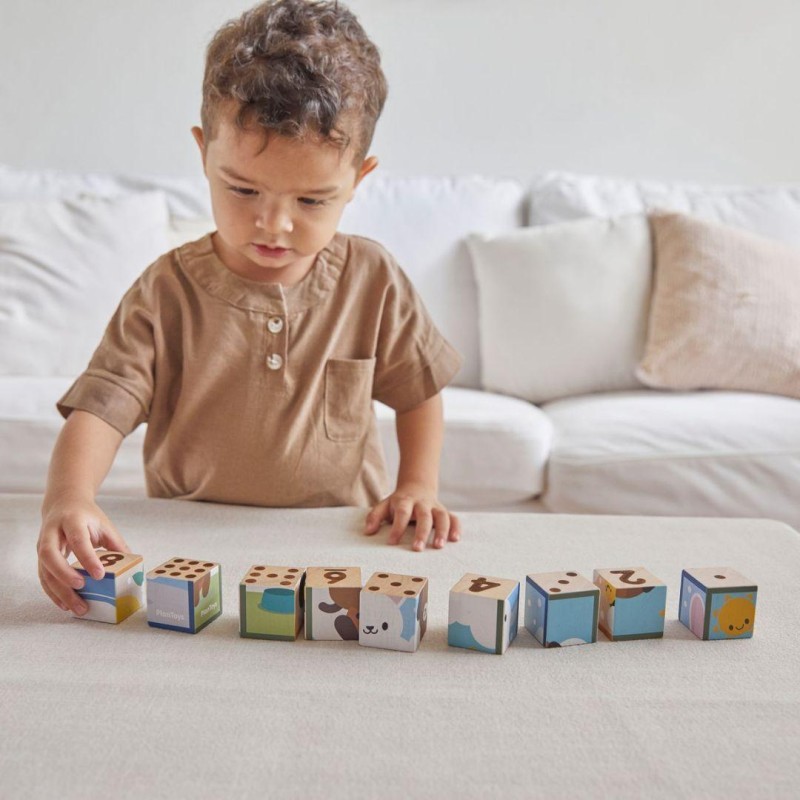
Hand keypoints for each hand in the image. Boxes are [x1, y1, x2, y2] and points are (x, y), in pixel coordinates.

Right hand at [37, 495, 129, 614]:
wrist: (64, 504)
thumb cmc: (87, 517)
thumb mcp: (104, 525)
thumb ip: (116, 544)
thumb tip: (131, 567)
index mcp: (72, 520)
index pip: (78, 539)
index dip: (87, 558)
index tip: (99, 575)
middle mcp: (52, 532)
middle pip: (50, 554)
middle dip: (64, 574)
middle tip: (82, 588)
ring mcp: (42, 545)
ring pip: (45, 570)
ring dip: (59, 591)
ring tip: (77, 607)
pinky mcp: (40, 558)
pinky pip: (44, 578)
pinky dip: (54, 594)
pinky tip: (66, 605)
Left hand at [364, 483, 461, 551]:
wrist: (417, 487)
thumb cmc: (399, 502)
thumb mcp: (384, 505)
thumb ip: (375, 516)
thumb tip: (367, 532)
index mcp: (405, 501)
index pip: (402, 512)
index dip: (397, 527)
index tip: (392, 542)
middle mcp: (422, 503)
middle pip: (424, 516)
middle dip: (421, 532)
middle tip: (417, 549)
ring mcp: (435, 507)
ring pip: (442, 516)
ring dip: (442, 531)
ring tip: (438, 546)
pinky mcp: (444, 512)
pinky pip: (454, 517)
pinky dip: (456, 527)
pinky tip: (455, 539)